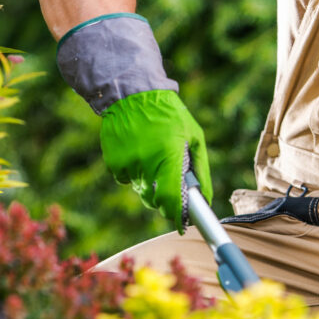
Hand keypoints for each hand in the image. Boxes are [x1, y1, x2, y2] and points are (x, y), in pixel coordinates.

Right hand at [101, 90, 211, 230]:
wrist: (133, 95)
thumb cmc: (170, 116)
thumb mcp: (194, 137)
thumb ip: (200, 170)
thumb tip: (205, 199)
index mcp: (169, 156)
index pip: (171, 198)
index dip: (176, 215)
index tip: (181, 223)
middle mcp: (146, 163)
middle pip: (154, 200)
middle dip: (163, 199)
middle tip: (168, 183)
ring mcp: (127, 164)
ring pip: (140, 189)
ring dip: (148, 182)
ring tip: (151, 155)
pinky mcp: (113, 163)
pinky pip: (125, 179)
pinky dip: (132, 172)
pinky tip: (136, 152)